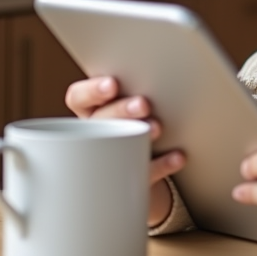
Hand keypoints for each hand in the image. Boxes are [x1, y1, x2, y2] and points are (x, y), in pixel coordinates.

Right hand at [65, 76, 185, 227]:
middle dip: (121, 110)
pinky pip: (145, 172)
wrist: (141, 168)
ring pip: (117, 147)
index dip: (92, 90)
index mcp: (91, 110)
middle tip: (143, 105)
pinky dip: (163, 164)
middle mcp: (97, 132)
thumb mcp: (128, 106)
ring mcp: (111, 157)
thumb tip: (161, 77)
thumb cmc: (132, 123)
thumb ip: (134, 93)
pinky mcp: (131, 178)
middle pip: (100, 119)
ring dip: (137, 136)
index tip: (112, 84)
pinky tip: (177, 156)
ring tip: (157, 129)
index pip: (79, 97)